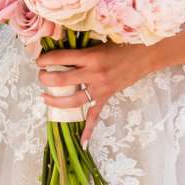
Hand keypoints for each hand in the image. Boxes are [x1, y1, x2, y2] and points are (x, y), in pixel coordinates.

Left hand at [36, 43, 154, 145]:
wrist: (145, 55)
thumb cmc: (122, 44)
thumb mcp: (99, 41)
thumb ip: (81, 48)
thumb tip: (59, 49)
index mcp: (91, 56)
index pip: (61, 58)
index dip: (46, 59)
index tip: (39, 60)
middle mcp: (94, 73)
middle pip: (62, 80)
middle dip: (46, 79)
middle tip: (41, 76)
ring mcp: (100, 88)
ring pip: (73, 100)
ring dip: (56, 101)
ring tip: (44, 97)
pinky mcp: (106, 97)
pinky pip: (95, 116)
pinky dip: (88, 130)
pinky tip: (81, 143)